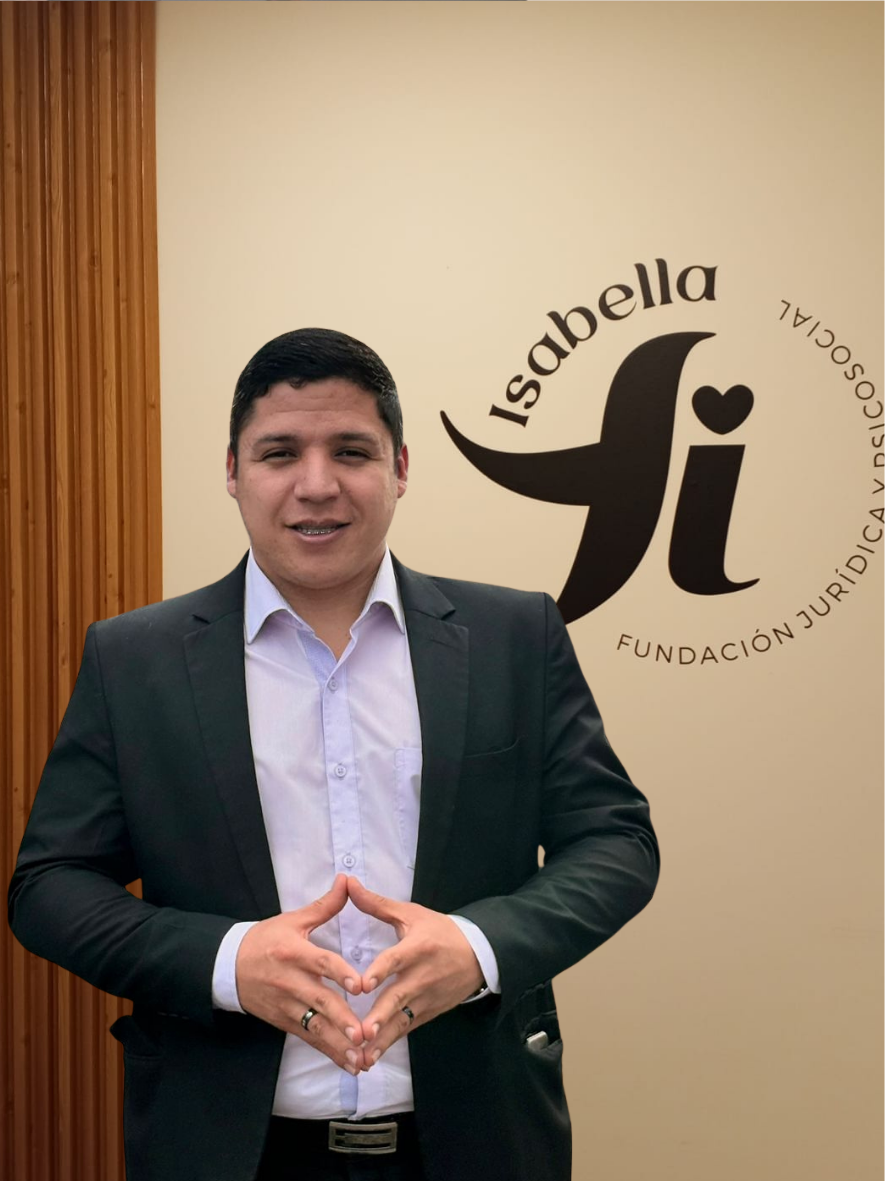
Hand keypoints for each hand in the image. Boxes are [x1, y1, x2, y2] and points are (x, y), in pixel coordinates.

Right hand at [236, 874, 365, 1074]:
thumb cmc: (265, 939)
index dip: (340, 973)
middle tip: (363, 1033)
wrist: (227, 966)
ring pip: (315, 1027)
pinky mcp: (284, 1021)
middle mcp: (290, 981)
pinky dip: (328, 1051)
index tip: (360, 985)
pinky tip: (348, 1063)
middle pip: (319, 1001)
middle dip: (342, 1019)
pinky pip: (309, 1038)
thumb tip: (346, 881)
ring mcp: (286, 1005)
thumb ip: (324, 906)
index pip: (320, 962)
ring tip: (360, 1058)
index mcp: (293, 952)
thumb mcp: (292, 920)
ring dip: (338, 1044)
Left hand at [346, 876, 483, 1064]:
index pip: (397, 959)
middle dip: (380, 1016)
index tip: (362, 985)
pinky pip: (407, 1029)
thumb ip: (376, 904)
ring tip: (362, 1056)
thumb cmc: (439, 931)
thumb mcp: (411, 914)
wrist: (479, 953)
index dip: (380, 971)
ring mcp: (427, 997)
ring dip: (382, 1038)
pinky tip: (371, 1057)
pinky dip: (390, 1043)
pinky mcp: (429, 1012)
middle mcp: (423, 975)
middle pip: (399, 997)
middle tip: (361, 1032)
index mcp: (418, 947)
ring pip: (402, 1020)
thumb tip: (348, 883)